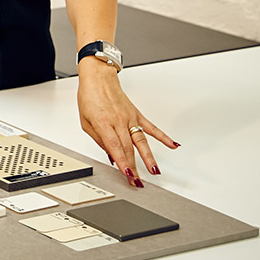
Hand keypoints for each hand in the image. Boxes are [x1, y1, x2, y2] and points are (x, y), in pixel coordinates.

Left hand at [76, 61, 178, 186]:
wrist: (98, 78)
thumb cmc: (89, 97)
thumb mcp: (86, 121)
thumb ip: (99, 140)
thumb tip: (111, 155)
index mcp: (103, 122)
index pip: (115, 146)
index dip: (122, 162)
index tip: (127, 174)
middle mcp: (119, 120)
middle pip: (128, 148)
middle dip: (134, 167)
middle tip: (137, 182)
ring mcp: (130, 118)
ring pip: (142, 141)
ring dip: (149, 158)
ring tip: (155, 171)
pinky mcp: (137, 115)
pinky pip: (152, 128)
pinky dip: (164, 137)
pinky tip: (173, 145)